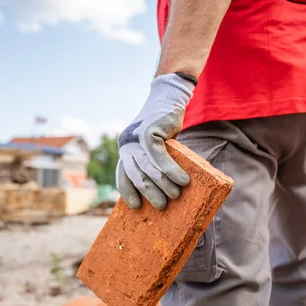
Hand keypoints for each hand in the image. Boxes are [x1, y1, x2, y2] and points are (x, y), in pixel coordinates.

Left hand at [116, 73, 194, 209]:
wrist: (169, 98)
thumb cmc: (165, 127)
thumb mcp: (156, 145)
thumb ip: (153, 162)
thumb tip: (163, 189)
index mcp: (125, 149)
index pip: (122, 174)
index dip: (128, 191)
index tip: (136, 206)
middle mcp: (126, 144)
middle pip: (135, 174)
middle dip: (148, 193)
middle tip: (162, 207)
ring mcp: (136, 137)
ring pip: (148, 168)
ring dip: (163, 185)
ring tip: (176, 196)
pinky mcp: (149, 132)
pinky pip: (159, 157)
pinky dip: (171, 171)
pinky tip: (182, 180)